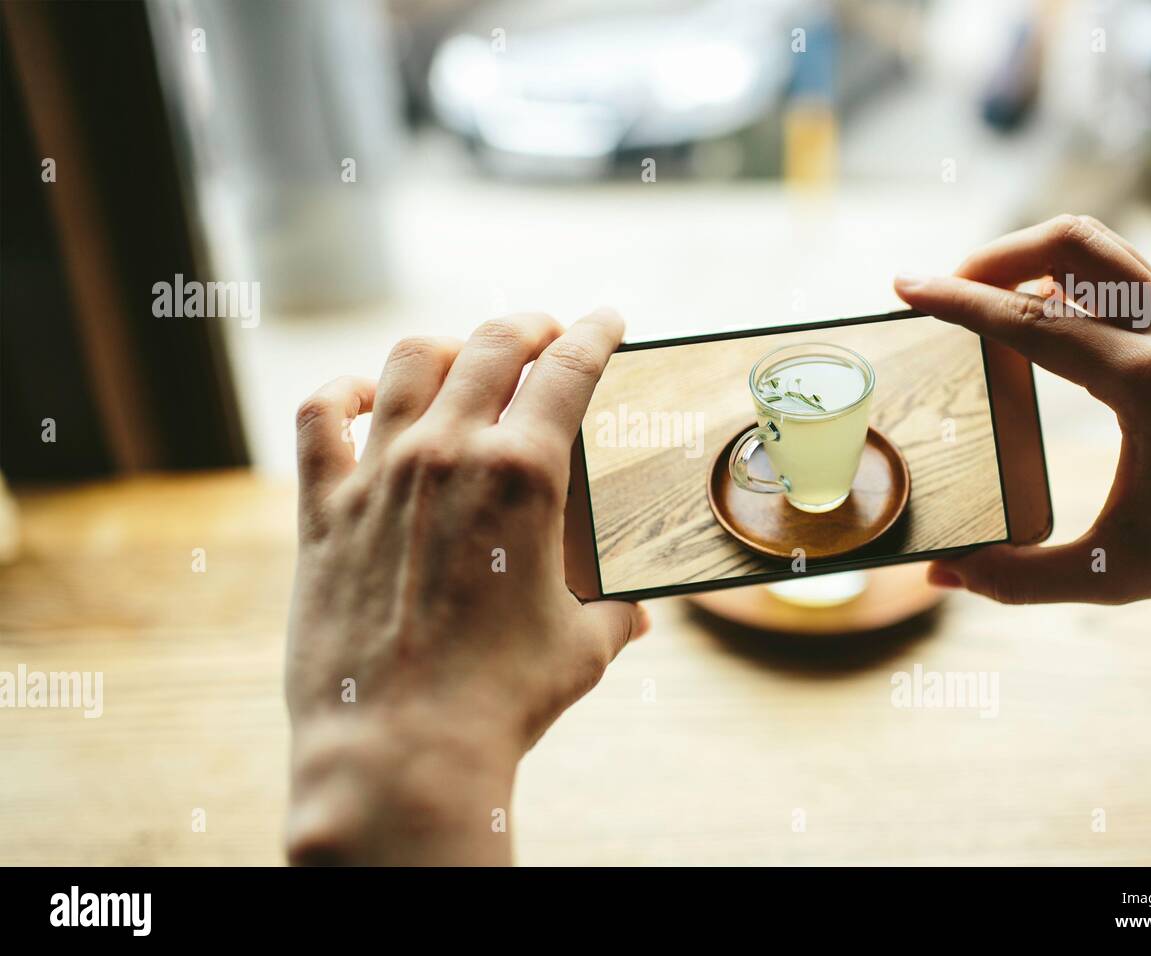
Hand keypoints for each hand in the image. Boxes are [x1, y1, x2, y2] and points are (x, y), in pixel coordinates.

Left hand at [284, 309, 648, 864]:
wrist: (400, 748)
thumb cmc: (503, 700)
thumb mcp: (583, 648)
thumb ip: (615, 613)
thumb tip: (640, 614)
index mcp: (524, 475)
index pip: (569, 368)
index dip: (594, 332)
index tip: (607, 320)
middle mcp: (448, 454)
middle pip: (491, 345)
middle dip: (527, 327)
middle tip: (543, 335)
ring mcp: (378, 475)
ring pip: (409, 362)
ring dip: (446, 347)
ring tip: (463, 358)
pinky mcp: (323, 510)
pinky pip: (320, 417)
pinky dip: (343, 392)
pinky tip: (364, 395)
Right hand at [895, 215, 1150, 606]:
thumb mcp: (1108, 576)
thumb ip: (1017, 578)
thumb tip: (941, 573)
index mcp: (1148, 385)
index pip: (1032, 319)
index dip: (959, 301)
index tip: (907, 288)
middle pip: (1069, 245)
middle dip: (993, 257)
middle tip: (945, 292)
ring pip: (1096, 243)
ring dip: (1029, 254)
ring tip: (981, 294)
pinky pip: (1117, 269)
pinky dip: (1064, 273)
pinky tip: (1033, 317)